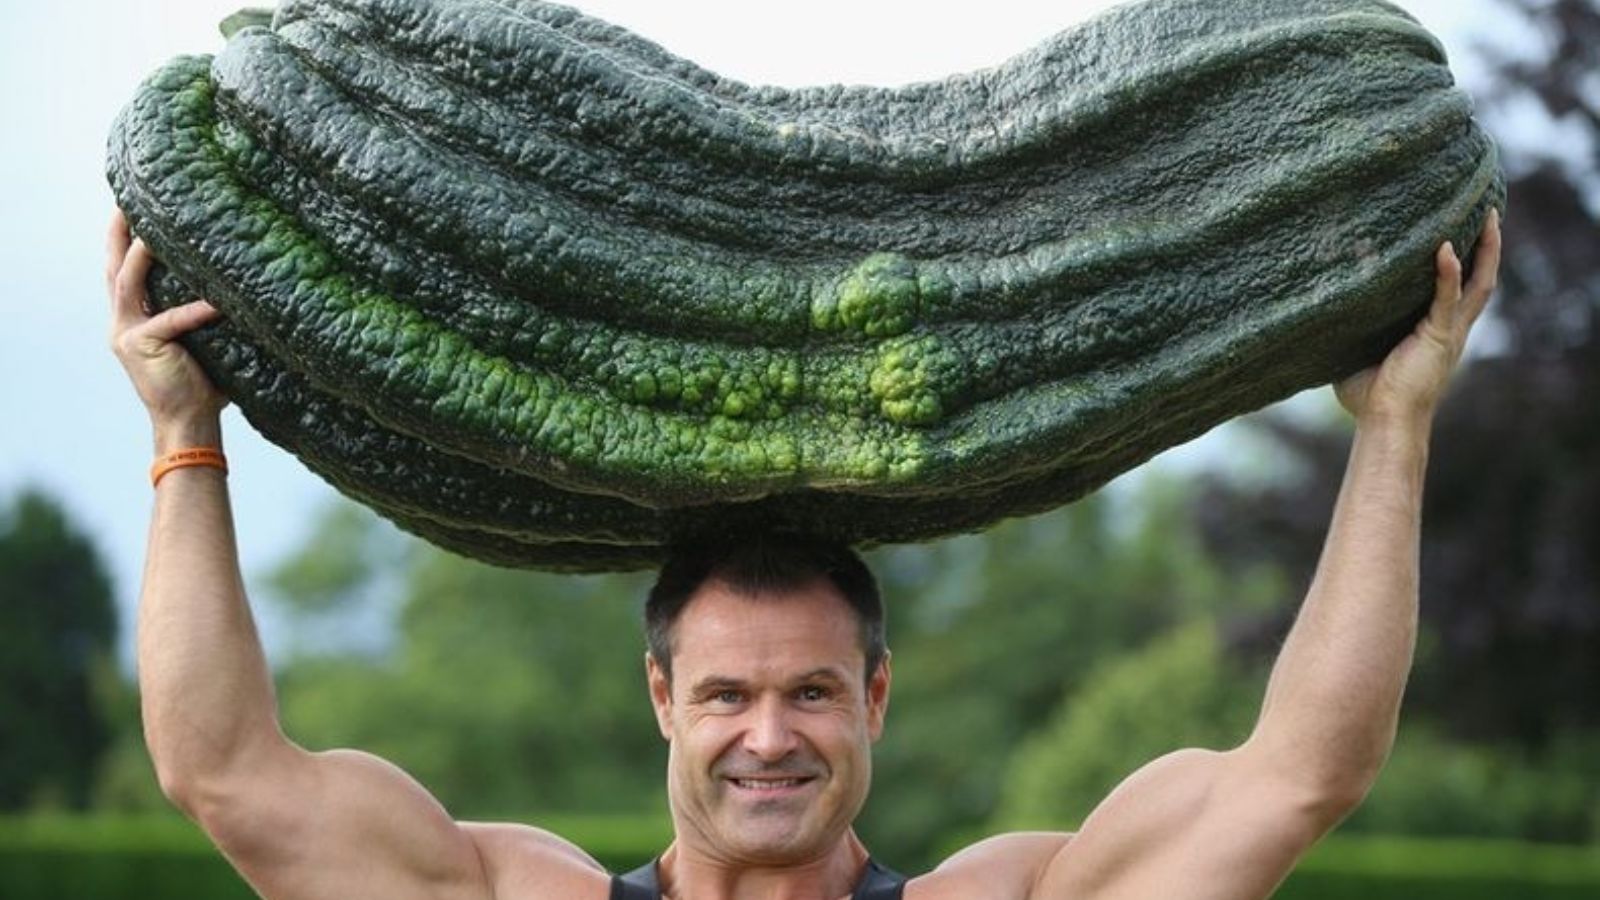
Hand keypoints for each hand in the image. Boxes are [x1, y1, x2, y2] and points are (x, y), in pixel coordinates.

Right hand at [107, 209, 228, 444]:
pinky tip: (218, 300)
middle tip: (126, 200)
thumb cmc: (204, 383)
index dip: (126, 240)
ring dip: (141, 253)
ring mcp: (126, 333)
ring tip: (157, 228)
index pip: (125, 270)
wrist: (189, 423)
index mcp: (134, 318)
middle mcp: (122, 322)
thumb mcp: (202, 340)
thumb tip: (243, 281)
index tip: (134, 206)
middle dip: (119, 232)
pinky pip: (170, 319)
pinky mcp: (139, 346)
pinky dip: (195, 309)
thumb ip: (206, 313)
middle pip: (114, 266)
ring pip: (128, 281)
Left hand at [1336, 208, 1501, 423]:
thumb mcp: (1360, 352)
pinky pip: (1447, 298)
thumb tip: (1320, 309)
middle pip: (1482, 278)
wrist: (1384, 422)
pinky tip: (1445, 248)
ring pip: (1479, 283)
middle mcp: (1451, 328)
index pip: (1459, 288)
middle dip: (1489, 246)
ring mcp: (1448, 332)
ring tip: (1486, 217)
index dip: (1467, 260)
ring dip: (1485, 250)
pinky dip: (1448, 273)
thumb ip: (1354, 328)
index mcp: (1437, 331)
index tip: (1464, 230)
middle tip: (1489, 211)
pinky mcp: (1437, 337)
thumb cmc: (1369, 396)